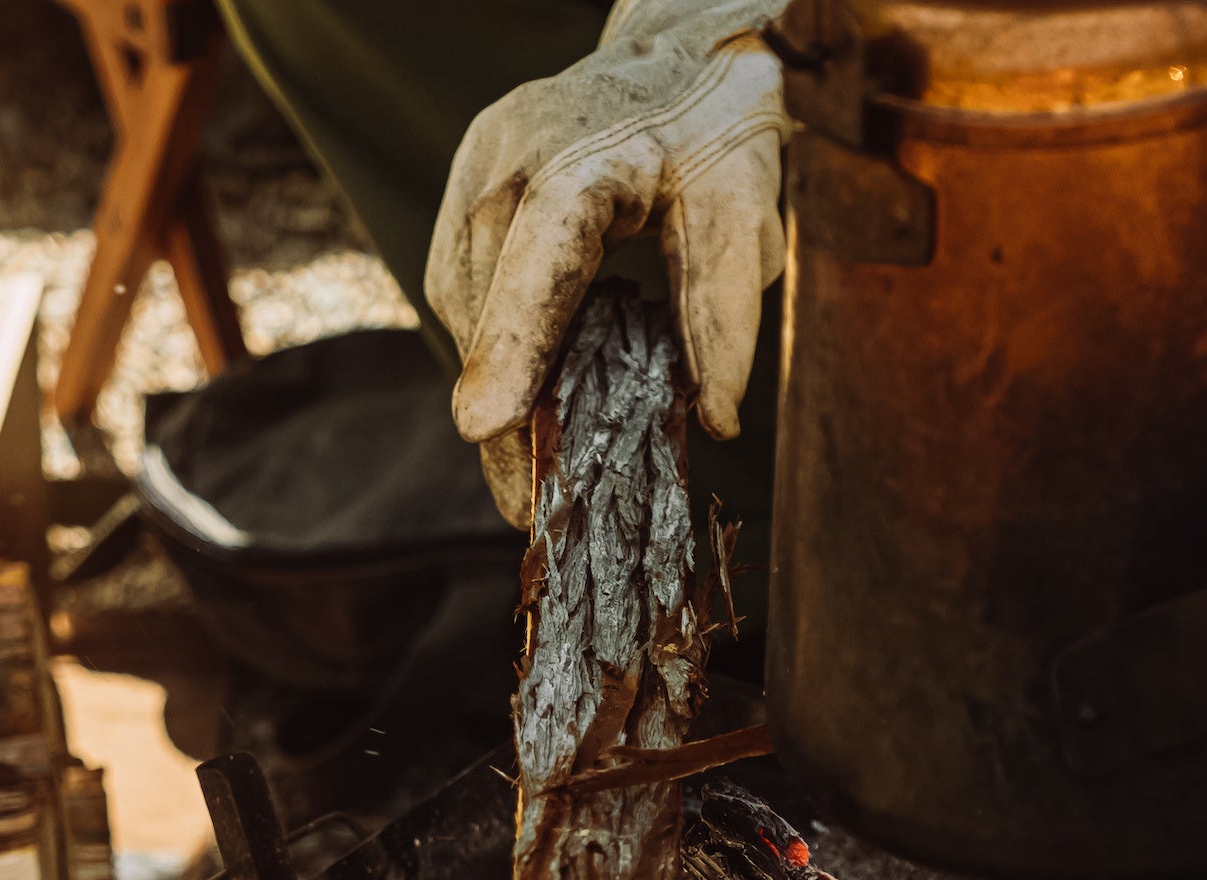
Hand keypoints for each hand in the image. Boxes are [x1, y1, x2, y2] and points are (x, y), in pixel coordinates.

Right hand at [427, 0, 789, 522]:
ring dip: (493, 386)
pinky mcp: (463, 197)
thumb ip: (727, 305)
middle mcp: (508, 156)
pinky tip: (522, 396)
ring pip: (463, 304)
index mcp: (584, 150)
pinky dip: (493, 348)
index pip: (540, 251)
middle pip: (486, 299)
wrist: (672, 47)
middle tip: (527, 505)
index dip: (511, 341)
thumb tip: (715, 419)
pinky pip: (464, 290)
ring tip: (528, 470)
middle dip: (501, 406)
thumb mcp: (744, 199)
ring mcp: (472, 173)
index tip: (484, 425)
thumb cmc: (714, 121)